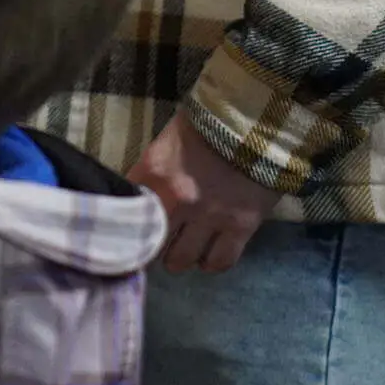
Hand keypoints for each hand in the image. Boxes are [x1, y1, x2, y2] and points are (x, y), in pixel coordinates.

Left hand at [128, 111, 283, 273]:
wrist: (258, 122)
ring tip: (183, 251)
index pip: (126, 216)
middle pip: (151, 244)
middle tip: (158, 243)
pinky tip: (207, 256)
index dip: (126, 229)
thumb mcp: (165, 143)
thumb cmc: (206, 128)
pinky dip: (211, 262)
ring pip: (182, 259)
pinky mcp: (242, 225)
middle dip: (152, 247)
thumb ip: (148, 174)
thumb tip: (134, 201)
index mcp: (153, 174)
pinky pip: (220, 260)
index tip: (129, 235)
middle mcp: (177, 199)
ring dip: (179, 258)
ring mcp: (210, 215)